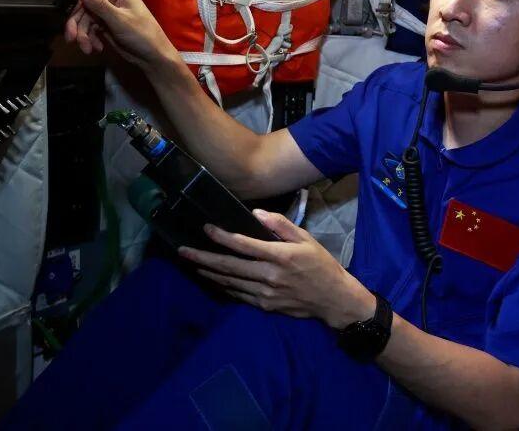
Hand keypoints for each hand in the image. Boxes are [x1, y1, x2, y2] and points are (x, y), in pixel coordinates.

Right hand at [64, 0, 176, 68]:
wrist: (152, 58)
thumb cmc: (142, 35)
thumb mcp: (119, 20)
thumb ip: (99, 4)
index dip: (76, 0)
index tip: (68, 14)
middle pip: (83, 4)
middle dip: (77, 22)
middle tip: (72, 38)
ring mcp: (107, 11)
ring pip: (84, 18)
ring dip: (82, 34)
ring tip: (87, 48)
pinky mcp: (105, 25)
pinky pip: (89, 28)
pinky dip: (89, 39)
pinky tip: (95, 48)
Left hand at [178, 209, 376, 329]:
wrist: (334, 300)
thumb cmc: (321, 265)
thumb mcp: (306, 239)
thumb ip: (281, 225)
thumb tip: (256, 213)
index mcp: (280, 256)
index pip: (244, 245)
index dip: (222, 237)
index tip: (206, 229)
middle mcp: (269, 276)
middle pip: (229, 267)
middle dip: (203, 258)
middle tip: (183, 251)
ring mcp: (265, 294)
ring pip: (230, 282)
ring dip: (209, 273)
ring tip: (192, 263)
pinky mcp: (265, 306)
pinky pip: (239, 294)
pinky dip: (223, 286)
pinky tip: (213, 278)